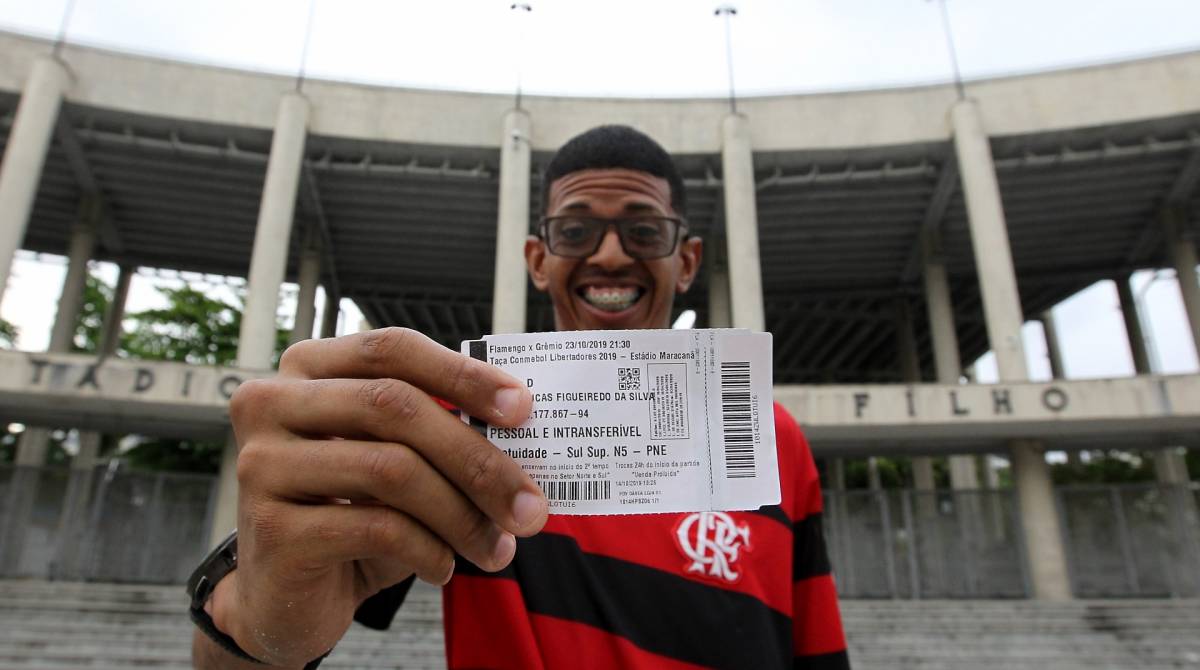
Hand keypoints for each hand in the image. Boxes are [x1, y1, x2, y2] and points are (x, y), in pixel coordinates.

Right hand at [214, 328, 546, 666]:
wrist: (286, 598)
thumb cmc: (351, 516)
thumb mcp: (397, 462)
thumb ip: (440, 431)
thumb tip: (527, 427)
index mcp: (307, 369)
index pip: (391, 349)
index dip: (461, 373)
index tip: (523, 409)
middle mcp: (271, 404)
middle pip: (395, 406)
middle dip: (477, 459)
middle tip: (531, 506)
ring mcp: (263, 464)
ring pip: (390, 469)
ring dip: (462, 514)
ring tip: (498, 549)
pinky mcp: (272, 528)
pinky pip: (376, 527)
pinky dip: (428, 550)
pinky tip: (444, 568)